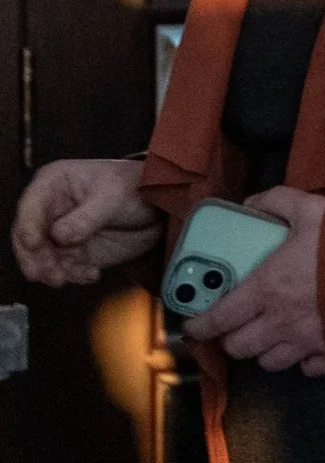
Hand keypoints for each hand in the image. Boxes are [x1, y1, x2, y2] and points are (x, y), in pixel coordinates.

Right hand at [11, 159, 161, 285]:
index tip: (33, 243)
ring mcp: (60, 233)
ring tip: (64, 279)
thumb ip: (87, 217)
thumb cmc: (135, 187)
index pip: (30, 207)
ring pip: (44, 257)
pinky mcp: (74, 253)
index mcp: (53, 184)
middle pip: (29, 237)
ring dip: (52, 271)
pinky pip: (66, 268)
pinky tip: (92, 274)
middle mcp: (51, 210)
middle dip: (35, 257)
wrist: (160, 206)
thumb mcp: (114, 196)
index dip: (27, 226)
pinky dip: (75, 274)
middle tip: (46, 273)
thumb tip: (59, 236)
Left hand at [185, 187, 324, 375]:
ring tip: (270, 337)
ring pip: (270, 363)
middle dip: (233, 339)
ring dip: (265, 352)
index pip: (219, 318)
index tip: (194, 325)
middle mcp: (280, 323)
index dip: (200, 325)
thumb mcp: (312, 210)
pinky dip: (303, 362)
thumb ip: (277, 202)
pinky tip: (308, 348)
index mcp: (266, 290)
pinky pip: (308, 369)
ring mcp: (307, 342)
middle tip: (238, 326)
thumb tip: (252, 202)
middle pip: (240, 348)